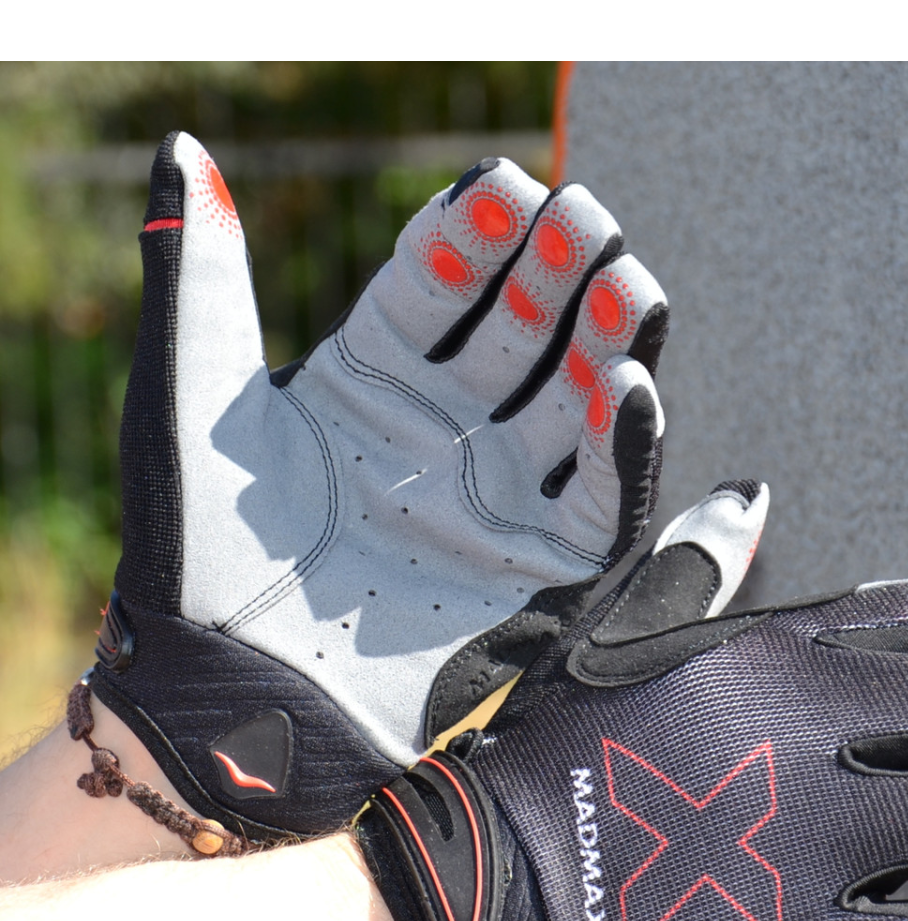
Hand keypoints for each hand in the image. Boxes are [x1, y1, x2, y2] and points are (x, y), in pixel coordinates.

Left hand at [88, 133, 666, 842]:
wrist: (235, 692)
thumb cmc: (199, 554)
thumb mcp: (193, 403)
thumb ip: (203, 279)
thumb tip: (189, 156)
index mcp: (368, 387)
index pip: (436, 290)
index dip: (469, 238)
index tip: (501, 186)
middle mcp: (441, 436)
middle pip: (520, 337)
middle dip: (556, 276)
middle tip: (588, 218)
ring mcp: (493, 498)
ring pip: (575, 404)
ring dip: (610, 343)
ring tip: (629, 282)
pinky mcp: (538, 567)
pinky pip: (602, 498)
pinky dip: (626, 446)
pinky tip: (632, 384)